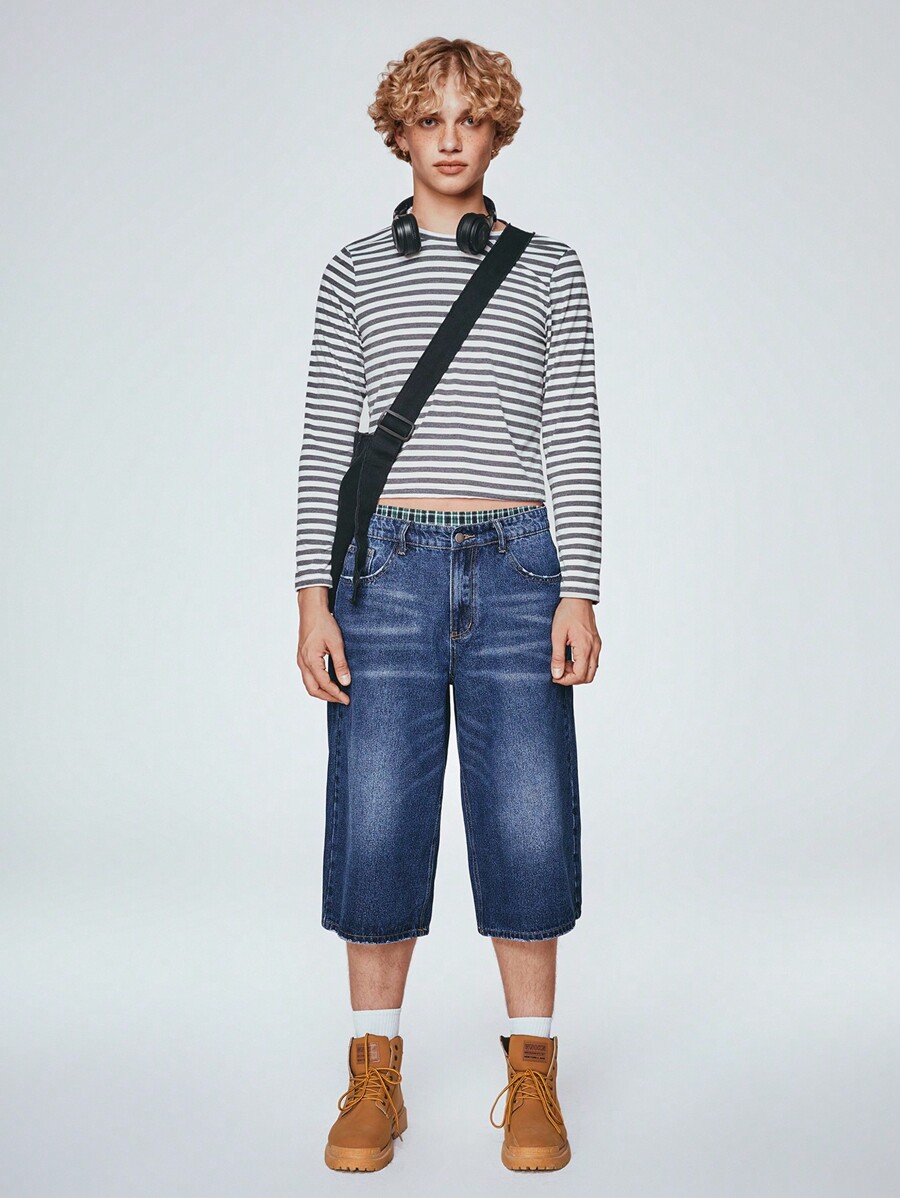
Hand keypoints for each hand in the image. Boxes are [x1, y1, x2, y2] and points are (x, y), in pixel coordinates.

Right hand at [296, 587, 350, 703]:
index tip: (347, 699)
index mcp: (311, 660)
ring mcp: (301, 660)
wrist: (311, 609)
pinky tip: (328, 681)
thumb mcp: (336, 643)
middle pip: (313, 689)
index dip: (336, 694)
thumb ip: (341, 664)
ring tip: (336, 693)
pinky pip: (308, 676)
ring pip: (309, 684)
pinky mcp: (302, 657)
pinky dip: (317, 683)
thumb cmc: (323, 623)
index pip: (324, 684)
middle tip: (342, 699)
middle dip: (328, 697)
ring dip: (322, 691)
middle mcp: (303, 662)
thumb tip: (346, 682)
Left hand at [550, 598, 601, 684]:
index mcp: (585, 648)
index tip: (554, 676)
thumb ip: (557, 657)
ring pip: (591, 670)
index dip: (566, 680)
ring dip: (577, 672)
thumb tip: (557, 674)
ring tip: (563, 663)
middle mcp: (594, 649)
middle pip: (588, 677)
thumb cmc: (566, 613)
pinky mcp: (596, 643)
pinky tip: (570, 656)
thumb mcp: (557, 635)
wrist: (578, 597)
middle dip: (572, 678)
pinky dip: (582, 665)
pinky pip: (592, 661)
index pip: (579, 675)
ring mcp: (597, 646)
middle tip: (558, 671)